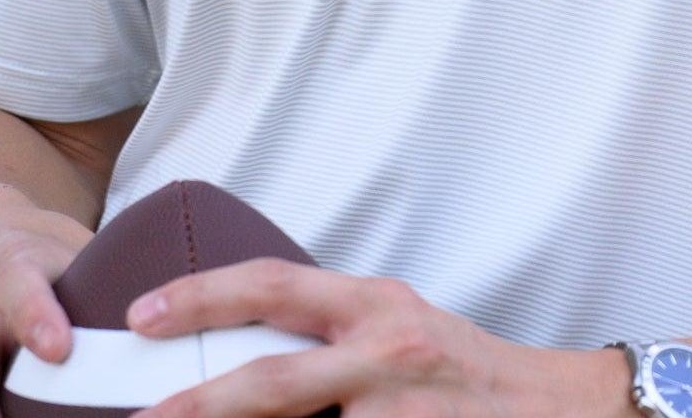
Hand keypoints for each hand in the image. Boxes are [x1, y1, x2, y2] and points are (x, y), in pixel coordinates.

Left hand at [125, 258, 623, 416]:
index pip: (272, 286)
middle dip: (199, 400)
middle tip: (143, 414)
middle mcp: (382, 349)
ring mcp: (394, 408)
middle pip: (270, 378)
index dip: (203, 296)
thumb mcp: (395, 330)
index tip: (146, 314)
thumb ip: (329, 337)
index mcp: (372, 303)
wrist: (549, 406)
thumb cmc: (460, 372)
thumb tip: (245, 354)